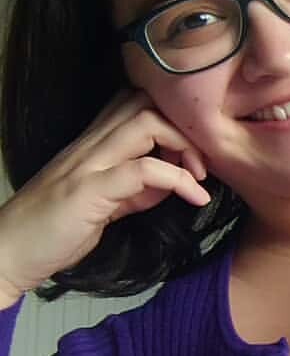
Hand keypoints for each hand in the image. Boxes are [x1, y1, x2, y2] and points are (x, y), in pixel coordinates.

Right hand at [0, 88, 209, 303]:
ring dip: (185, 146)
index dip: (174, 117)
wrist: (8, 252)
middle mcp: (91, 144)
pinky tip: (196, 199)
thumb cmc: (56, 229)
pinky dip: (178, 180)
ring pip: (145, 123)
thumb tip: (175, 180)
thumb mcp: (108, 203)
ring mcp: (89, 163)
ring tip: (201, 178)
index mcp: (95, 144)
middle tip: (203, 162)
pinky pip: (143, 170)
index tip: (195, 151)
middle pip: (146, 102)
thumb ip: (139, 187)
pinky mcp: (89, 189)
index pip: (137, 103)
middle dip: (185, 126)